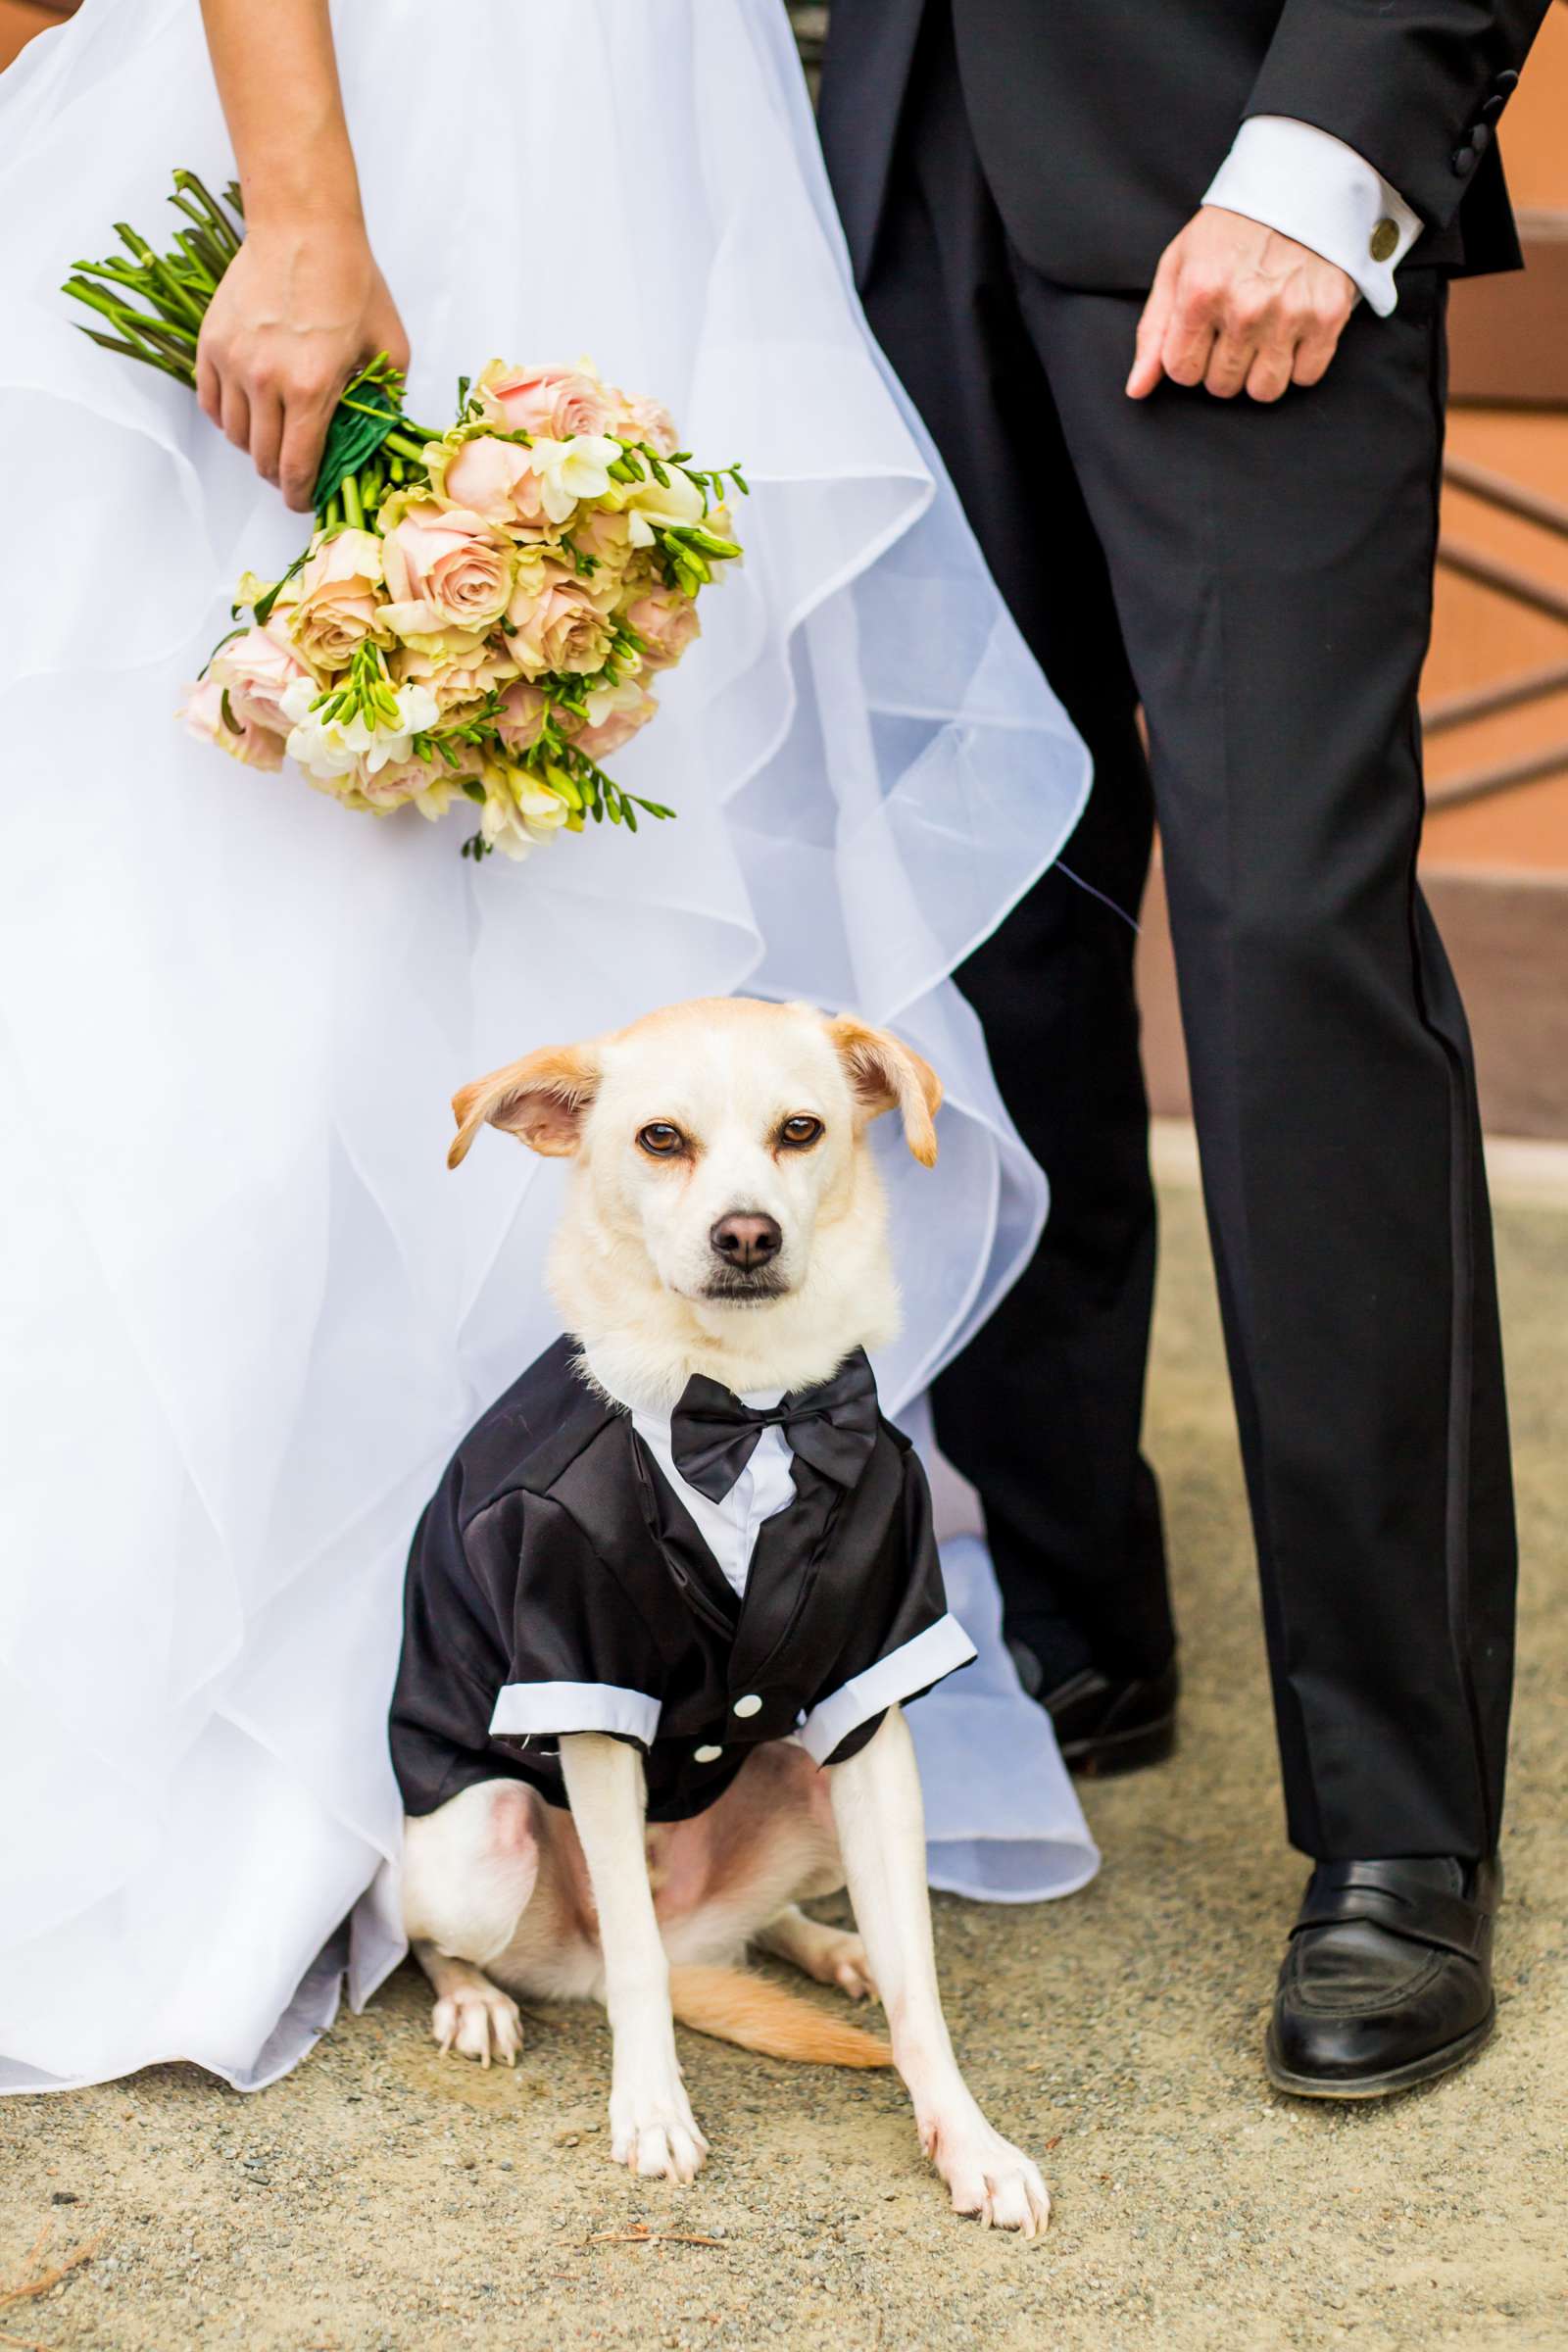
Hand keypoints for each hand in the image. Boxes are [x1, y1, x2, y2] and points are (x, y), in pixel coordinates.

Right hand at [195, 220, 409, 509]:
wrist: (303, 227)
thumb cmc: (352, 282)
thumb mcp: (390, 346)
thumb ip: (385, 399)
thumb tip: (376, 437)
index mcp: (311, 388)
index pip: (296, 467)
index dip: (301, 496)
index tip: (305, 501)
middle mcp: (265, 381)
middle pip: (261, 459)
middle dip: (280, 476)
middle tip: (295, 472)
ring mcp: (232, 362)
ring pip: (234, 435)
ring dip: (254, 447)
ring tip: (275, 436)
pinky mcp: (211, 344)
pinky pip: (211, 403)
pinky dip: (228, 418)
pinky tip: (248, 413)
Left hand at [1127, 206, 1355, 404]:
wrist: (1299, 185)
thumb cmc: (1231, 228)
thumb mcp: (1179, 265)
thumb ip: (1154, 330)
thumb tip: (1138, 389)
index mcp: (1201, 293)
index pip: (1182, 371)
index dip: (1189, 359)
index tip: (1202, 336)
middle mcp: (1244, 308)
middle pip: (1222, 385)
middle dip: (1223, 365)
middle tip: (1235, 330)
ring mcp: (1289, 314)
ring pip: (1264, 391)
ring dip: (1260, 373)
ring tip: (1263, 337)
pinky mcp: (1327, 317)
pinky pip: (1306, 377)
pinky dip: (1299, 364)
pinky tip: (1293, 332)